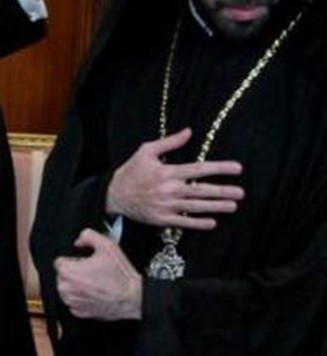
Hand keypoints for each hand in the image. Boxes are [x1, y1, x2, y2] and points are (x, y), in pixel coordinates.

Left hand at [55, 229, 142, 320]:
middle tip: (92, 272)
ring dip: (77, 285)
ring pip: (67, 289)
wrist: (133, 298)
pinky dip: (82, 298)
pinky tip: (95, 294)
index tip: (84, 262)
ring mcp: (72, 302)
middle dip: (74, 272)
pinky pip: (74, 302)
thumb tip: (79, 241)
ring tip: (95, 283)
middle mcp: (66, 288)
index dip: (73, 260)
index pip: (59, 261)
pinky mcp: (79, 312)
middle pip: (62, 275)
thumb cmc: (120, 276)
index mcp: (68, 271)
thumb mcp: (107, 246)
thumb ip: (88, 236)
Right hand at [105, 128, 242, 228]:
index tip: (237, 168)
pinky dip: (198, 223)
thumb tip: (189, 132)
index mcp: (167, 172)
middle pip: (201, 190)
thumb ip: (169, 143)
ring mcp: (166, 205)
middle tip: (241, 192)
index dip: (220, 168)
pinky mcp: (162, 218)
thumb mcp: (146, 151)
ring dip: (216, 207)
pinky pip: (184, 222)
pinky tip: (212, 222)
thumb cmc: (131, 171)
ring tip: (232, 206)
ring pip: (196, 207)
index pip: (199, 169)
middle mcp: (169, 189)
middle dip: (223, 191)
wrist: (113, 195)